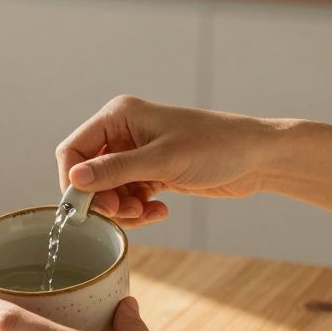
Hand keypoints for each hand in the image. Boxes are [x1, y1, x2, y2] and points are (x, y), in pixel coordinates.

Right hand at [56, 95, 282, 227]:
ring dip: (123, 209)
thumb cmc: (216, 147)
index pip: (73, 150)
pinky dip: (139, 210)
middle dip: (102, 200)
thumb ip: (115, 171)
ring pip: (107, 191)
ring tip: (147, 212)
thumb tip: (74, 180)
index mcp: (119, 116)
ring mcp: (137, 154)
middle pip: (88, 174)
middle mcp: (123, 132)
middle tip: (124, 214)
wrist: (258, 158)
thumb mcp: (162, 161)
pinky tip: (160, 210)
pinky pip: (128, 197)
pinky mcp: (152, 173)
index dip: (73, 181)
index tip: (86, 209)